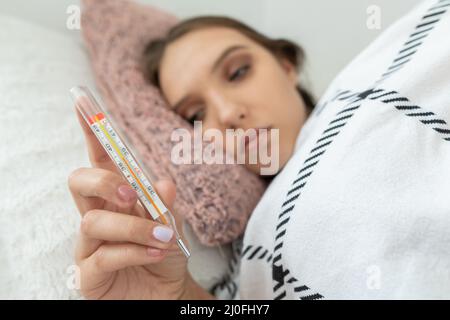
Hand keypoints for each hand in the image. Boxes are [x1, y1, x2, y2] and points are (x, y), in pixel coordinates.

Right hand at [67, 105, 207, 298]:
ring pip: (95, 222)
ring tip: (163, 237)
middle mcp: (97, 216)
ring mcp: (88, 245)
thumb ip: (166, 204)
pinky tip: (156, 253)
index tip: (83, 103)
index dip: (90, 132)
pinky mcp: (88, 273)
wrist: (166, 293)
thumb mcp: (172, 225)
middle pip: (79, 182)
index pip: (100, 160)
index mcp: (116, 199)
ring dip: (134, 226)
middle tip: (133, 195)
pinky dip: (135, 251)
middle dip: (105, 181)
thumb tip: (163, 184)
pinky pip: (104, 255)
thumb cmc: (164, 255)